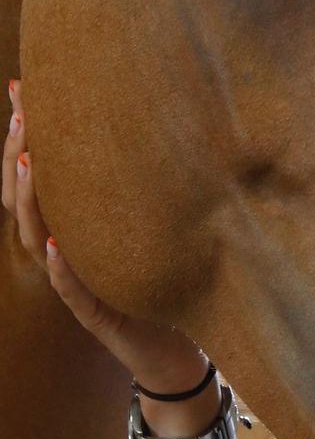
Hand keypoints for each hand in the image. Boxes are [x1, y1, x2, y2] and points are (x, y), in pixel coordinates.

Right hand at [3, 78, 211, 405]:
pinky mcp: (95, 315)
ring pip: (38, 239)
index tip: (19, 88)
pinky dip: (62, 266)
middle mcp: (63, 253)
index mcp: (70, 229)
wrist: (173, 350)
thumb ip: (138, 188)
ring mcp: (75, 284)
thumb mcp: (146, 226)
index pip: (35, 176)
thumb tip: (159, 123)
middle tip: (21, 114)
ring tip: (28, 162)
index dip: (22, 135)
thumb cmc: (160, 283)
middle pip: (24, 200)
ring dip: (31, 200)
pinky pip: (71, 289)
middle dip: (17, 155)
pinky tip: (57, 242)